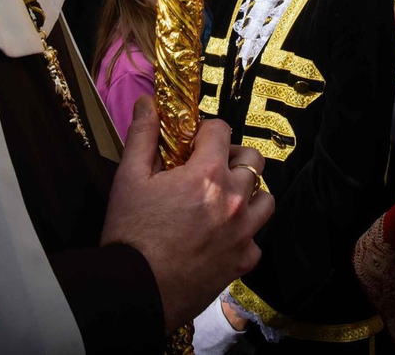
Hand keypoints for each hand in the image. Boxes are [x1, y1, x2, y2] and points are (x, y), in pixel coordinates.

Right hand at [101, 98, 272, 330]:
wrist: (136, 291)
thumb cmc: (130, 233)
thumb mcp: (129, 178)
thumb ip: (142, 135)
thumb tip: (147, 103)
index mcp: (207, 173)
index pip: (221, 129)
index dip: (204, 131)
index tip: (191, 143)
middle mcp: (233, 200)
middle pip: (253, 160)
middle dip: (232, 156)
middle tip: (208, 167)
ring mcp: (242, 233)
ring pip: (265, 198)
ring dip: (248, 192)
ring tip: (222, 199)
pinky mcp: (242, 262)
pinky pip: (256, 239)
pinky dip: (244, 234)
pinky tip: (221, 236)